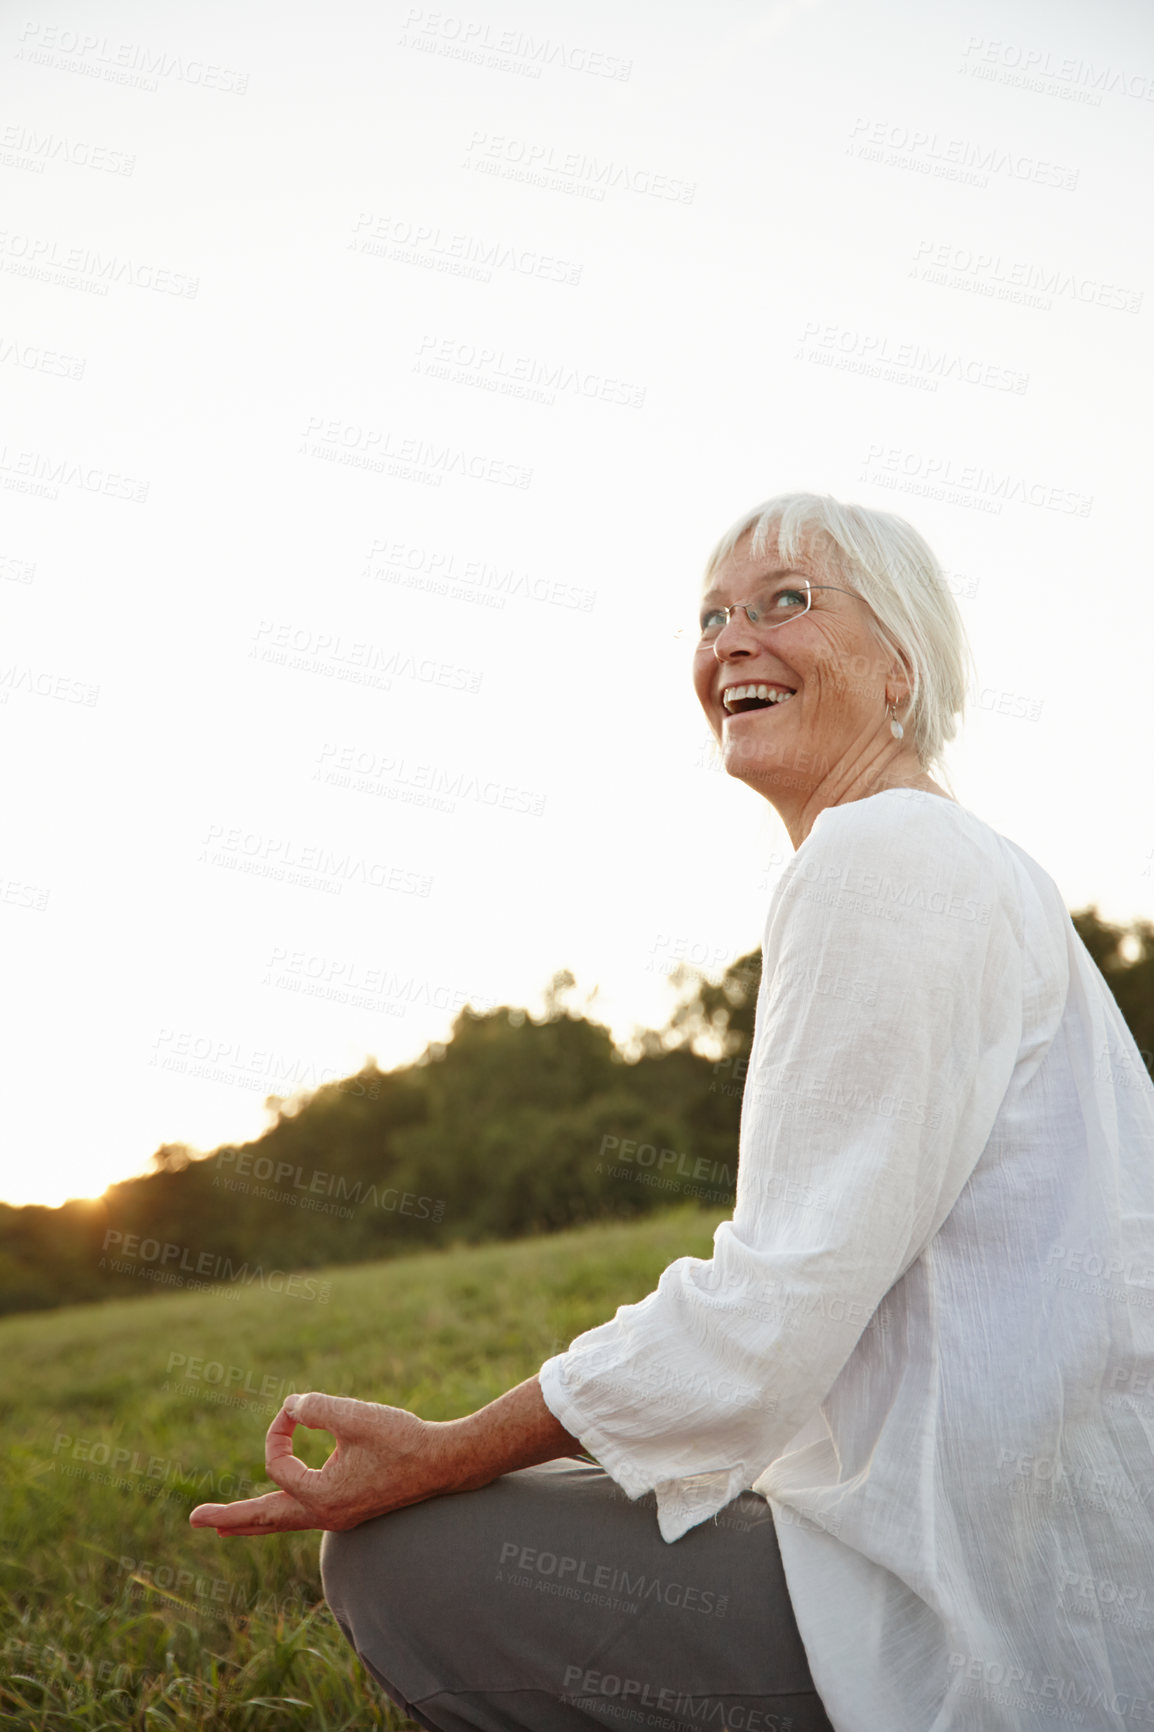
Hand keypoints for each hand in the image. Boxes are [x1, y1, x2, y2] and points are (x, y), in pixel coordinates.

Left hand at [188, 1392, 439, 1536]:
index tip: (296, 1410)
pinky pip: (303, 1516)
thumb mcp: (354, 1416)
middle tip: (194, 1519)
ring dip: (253, 1520)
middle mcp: (324, 1515)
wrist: (444, 1464)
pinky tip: (280, 1510)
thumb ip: (316, 1408)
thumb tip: (290, 1407)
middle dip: (229, 1517)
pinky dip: (281, 1513)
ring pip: (284, 1521)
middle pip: (265, 1519)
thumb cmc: (401, 1439)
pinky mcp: (350, 1510)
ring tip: (225, 1526)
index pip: (278, 1463)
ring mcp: (338, 1517)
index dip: (280, 1430)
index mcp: (320, 1496)